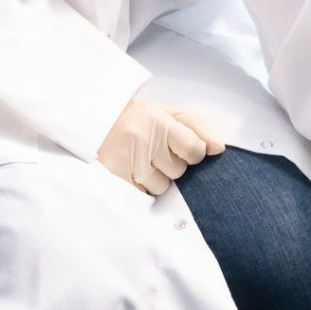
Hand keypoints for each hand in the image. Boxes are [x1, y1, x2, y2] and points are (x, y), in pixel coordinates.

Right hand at [98, 98, 225, 195]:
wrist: (92, 123)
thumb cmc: (137, 120)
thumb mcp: (167, 113)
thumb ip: (197, 127)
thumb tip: (219, 149)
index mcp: (158, 118)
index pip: (195, 148)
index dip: (192, 152)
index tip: (179, 146)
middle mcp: (142, 138)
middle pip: (179, 171)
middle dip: (170, 165)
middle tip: (152, 150)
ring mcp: (127, 161)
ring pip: (162, 187)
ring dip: (154, 179)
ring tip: (138, 160)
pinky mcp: (115, 180)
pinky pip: (144, 196)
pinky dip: (140, 188)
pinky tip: (129, 171)